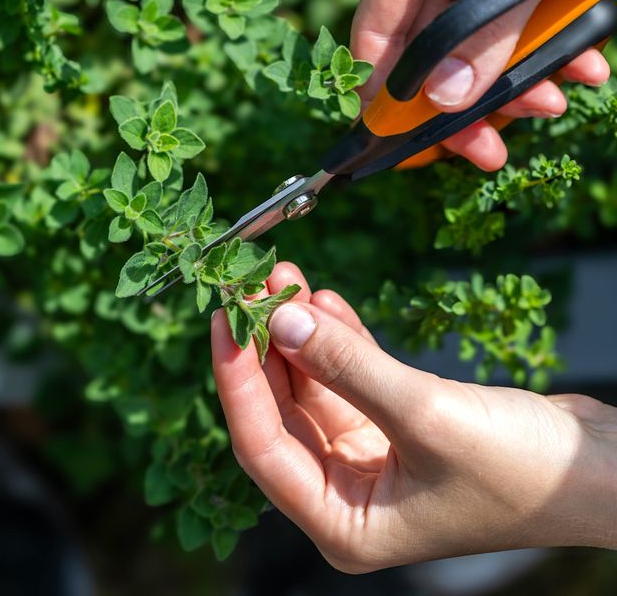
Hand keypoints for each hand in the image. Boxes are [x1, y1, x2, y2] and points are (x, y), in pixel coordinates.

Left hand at [211, 262, 616, 571]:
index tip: (222, 322)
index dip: (236, 381)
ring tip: (285, 278)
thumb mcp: (427, 415)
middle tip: (252, 286)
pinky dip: (337, 341)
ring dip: (300, 333)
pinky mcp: (392, 426)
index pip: (262, 446)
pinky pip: (348, 378)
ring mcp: (368, 460)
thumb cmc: (527, 473)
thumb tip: (282, 319)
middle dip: (266, 346)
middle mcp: (347, 496)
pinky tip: (325, 302)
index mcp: (343, 522)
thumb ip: (348, 367)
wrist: (602, 470)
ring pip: (312, 388)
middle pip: (282, 412)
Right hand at [351, 0, 611, 170]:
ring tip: (551, 104)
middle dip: (462, 105)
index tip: (398, 145)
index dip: (382, 94)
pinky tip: (582, 71)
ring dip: (516, 87)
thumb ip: (492, 22)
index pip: (379, 29)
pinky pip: (526, 31)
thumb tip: (447, 99)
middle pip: (432, 52)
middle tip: (484, 152)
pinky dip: (553, 56)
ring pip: (482, 50)